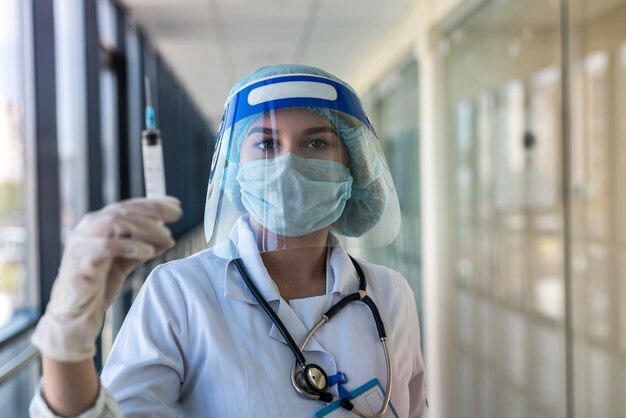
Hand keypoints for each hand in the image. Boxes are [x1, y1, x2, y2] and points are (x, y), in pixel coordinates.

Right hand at [31, 197, 182, 361]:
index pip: (128, 207)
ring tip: (166, 236)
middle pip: (123, 210)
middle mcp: (88, 229)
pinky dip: (131, 246)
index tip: (176, 206)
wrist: (76, 314)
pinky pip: (108, 246)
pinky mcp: (81, 260)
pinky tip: (148, 252)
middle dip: (153, 210)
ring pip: (116, 223)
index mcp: (98, 225)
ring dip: (146, 228)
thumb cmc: (98, 286)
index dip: (153, 204)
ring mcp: (82, 243)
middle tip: (176, 215)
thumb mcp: (126, 262)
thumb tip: (169, 238)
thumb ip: (143, 248)